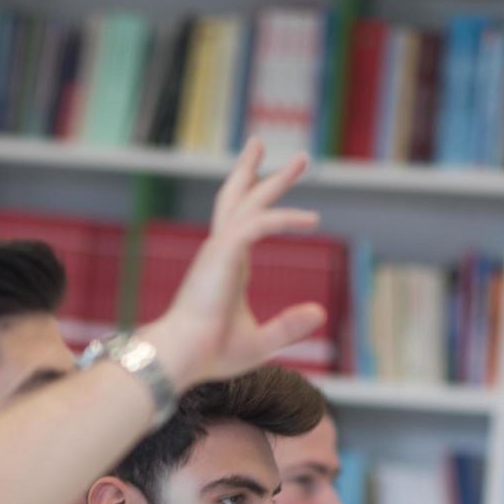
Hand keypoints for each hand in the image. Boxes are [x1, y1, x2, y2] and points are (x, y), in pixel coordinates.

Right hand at [140, 137, 325, 388]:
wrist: (184, 356)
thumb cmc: (211, 353)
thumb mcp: (261, 341)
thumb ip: (289, 326)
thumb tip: (320, 313)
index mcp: (226, 267)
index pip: (242, 224)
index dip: (262, 205)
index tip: (282, 193)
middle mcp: (221, 251)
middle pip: (240, 200)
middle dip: (256, 171)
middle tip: (270, 147)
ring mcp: (220, 249)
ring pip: (249, 201)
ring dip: (276, 179)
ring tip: (302, 158)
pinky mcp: (223, 252)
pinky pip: (259, 223)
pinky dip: (285, 218)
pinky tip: (313, 220)